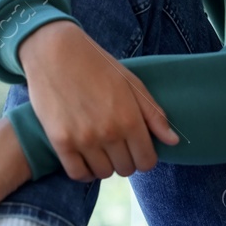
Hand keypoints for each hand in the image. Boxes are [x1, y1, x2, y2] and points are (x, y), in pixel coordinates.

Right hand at [17, 20, 179, 181]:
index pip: (147, 161)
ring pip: (103, 173)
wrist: (53, 51)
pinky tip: (84, 157)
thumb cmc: (95, 64)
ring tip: (99, 147)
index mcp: (130, 118)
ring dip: (104, 164)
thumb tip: (173, 141)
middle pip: (126, 169)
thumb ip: (153, 113)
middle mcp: (109, 133)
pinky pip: (78, 174)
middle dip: (125, 159)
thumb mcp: (130, 82)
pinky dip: (84, 170)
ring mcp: (83, 139)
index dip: (144, 157)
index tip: (136, 147)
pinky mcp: (60, 142)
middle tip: (116, 144)